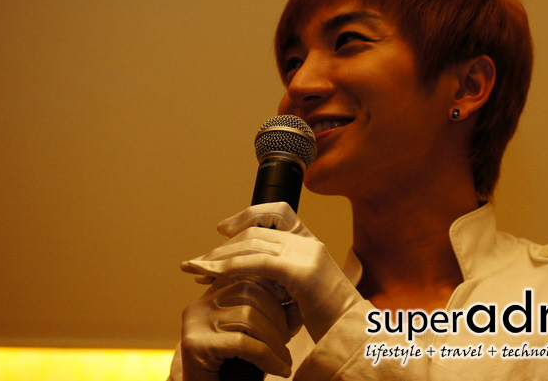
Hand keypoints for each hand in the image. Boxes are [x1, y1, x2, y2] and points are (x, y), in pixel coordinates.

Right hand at [178, 278, 297, 379]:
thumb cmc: (236, 368)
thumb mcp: (257, 336)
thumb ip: (274, 317)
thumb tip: (298, 305)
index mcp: (213, 296)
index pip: (249, 279)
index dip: (274, 292)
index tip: (294, 307)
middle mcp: (200, 304)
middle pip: (249, 292)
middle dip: (277, 314)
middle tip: (288, 340)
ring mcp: (195, 323)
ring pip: (248, 316)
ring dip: (275, 339)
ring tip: (285, 358)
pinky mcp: (195, 345)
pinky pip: (243, 343)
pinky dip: (268, 357)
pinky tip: (281, 370)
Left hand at [181, 202, 363, 342]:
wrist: (352, 336)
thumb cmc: (326, 320)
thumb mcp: (301, 291)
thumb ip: (279, 278)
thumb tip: (245, 276)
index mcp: (310, 243)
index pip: (277, 211)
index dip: (247, 214)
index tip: (222, 229)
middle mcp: (308, 243)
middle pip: (255, 231)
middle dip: (222, 247)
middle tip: (196, 263)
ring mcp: (306, 255)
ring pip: (252, 244)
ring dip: (218, 257)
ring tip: (195, 270)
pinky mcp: (301, 274)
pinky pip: (258, 263)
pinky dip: (231, 267)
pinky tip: (212, 276)